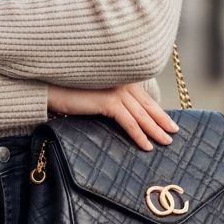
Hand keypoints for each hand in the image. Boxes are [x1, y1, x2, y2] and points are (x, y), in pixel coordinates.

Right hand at [47, 83, 179, 150]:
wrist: (49, 87)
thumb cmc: (67, 91)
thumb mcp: (93, 95)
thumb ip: (108, 100)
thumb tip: (120, 114)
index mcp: (119, 78)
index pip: (143, 97)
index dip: (156, 110)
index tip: (167, 121)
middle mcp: (121, 81)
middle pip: (146, 105)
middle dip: (161, 120)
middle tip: (174, 133)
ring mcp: (115, 90)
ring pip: (141, 115)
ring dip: (155, 130)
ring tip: (165, 142)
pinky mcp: (108, 101)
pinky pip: (129, 122)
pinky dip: (139, 135)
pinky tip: (146, 146)